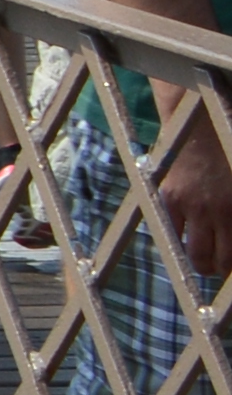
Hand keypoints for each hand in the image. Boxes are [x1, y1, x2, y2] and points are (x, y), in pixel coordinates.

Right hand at [163, 114, 231, 280]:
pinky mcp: (169, 198)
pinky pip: (173, 232)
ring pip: (194, 255)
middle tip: (223, 269)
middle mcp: (218, 212)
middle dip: (222, 271)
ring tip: (207, 263)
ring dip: (202, 264)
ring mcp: (191, 206)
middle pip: (219, 262)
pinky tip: (189, 236)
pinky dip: (181, 240)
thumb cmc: (230, 154)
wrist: (203, 123)